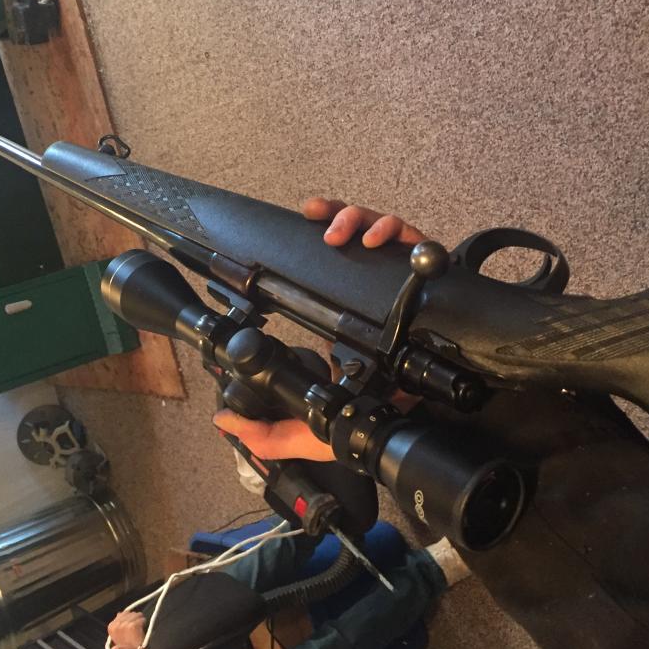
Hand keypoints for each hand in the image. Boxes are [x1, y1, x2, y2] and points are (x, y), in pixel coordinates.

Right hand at [107, 611, 145, 648]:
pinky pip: (140, 619)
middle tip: (138, 624)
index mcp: (111, 627)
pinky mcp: (132, 626)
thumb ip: (119, 623)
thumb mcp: (120, 635)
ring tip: (140, 626)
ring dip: (139, 619)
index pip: (122, 614)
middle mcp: (116, 626)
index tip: (132, 621)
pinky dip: (143, 622)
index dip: (129, 616)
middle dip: (134, 617)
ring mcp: (124, 626)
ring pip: (135, 615)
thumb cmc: (127, 647)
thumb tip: (119, 613)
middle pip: (129, 613)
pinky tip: (142, 627)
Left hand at [213, 198, 427, 460]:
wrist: (414, 424)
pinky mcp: (424, 281)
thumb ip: (266, 432)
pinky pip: (415, 242)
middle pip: (355, 234)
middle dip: (337, 216)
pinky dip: (395, 231)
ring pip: (380, 228)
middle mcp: (370, 292)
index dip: (319, 233)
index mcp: (343, 315)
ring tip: (343, 236)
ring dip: (359, 220)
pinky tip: (377, 242)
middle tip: (322, 234)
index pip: (329, 262)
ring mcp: (398, 284)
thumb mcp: (309, 428)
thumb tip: (225, 421)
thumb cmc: (368, 418)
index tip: (300, 222)